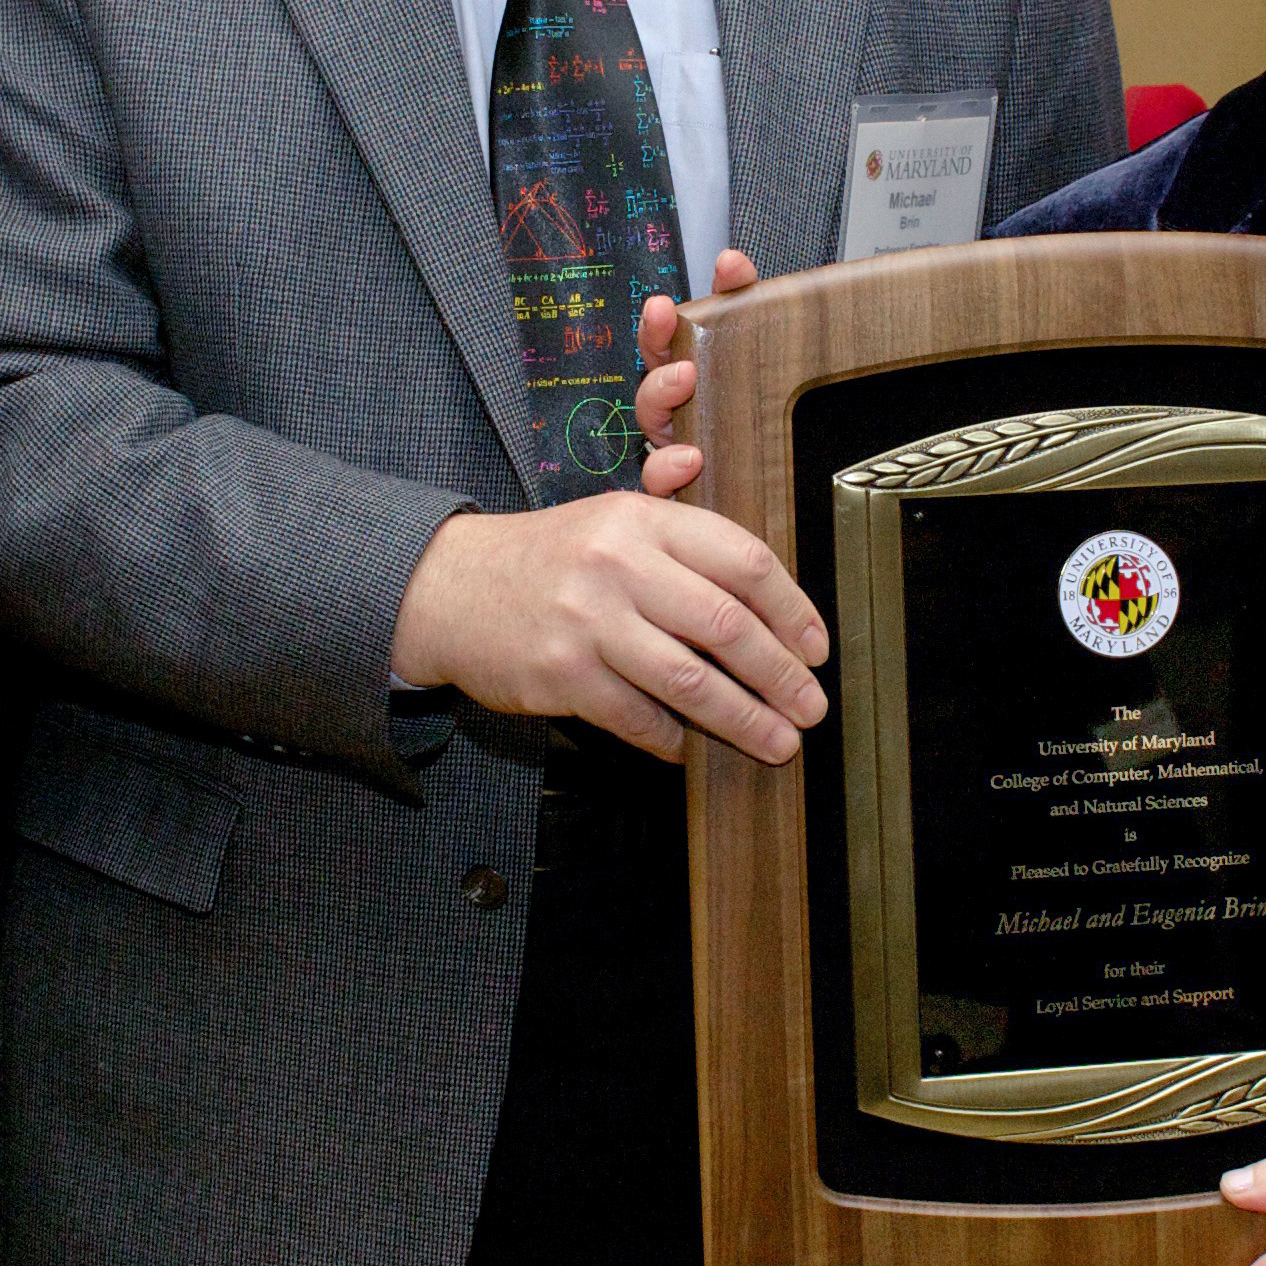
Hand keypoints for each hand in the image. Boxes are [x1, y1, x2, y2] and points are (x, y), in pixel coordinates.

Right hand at [388, 486, 828, 765]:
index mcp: (642, 519)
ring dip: (744, 719)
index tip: (817, 649)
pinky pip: (637, 717)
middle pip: (727, 626)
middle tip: (810, 707)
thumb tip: (773, 609)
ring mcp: (588, 622)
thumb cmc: (550, 559)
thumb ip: (686, 548)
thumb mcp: (614, 526)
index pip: (743, 561)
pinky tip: (689, 747)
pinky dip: (672, 738)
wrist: (449, 587)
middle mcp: (618, 563)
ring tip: (778, 742)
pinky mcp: (561, 676)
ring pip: (690, 681)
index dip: (793, 610)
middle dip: (781, 675)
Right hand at [632, 251, 759, 501]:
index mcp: (688, 376)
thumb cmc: (757, 419)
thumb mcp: (758, 349)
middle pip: (651, 371)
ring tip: (683, 380)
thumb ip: (743, 302)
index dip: (661, 320)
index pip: (666, 340)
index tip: (666, 302)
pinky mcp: (684, 488)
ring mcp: (676, 447)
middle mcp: (676, 410)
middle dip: (657, 342)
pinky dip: (669, 470)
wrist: (775, 490)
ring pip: (651, 421)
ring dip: (660, 396)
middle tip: (668, 319)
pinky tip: (690, 459)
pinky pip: (662, 481)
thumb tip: (731, 263)